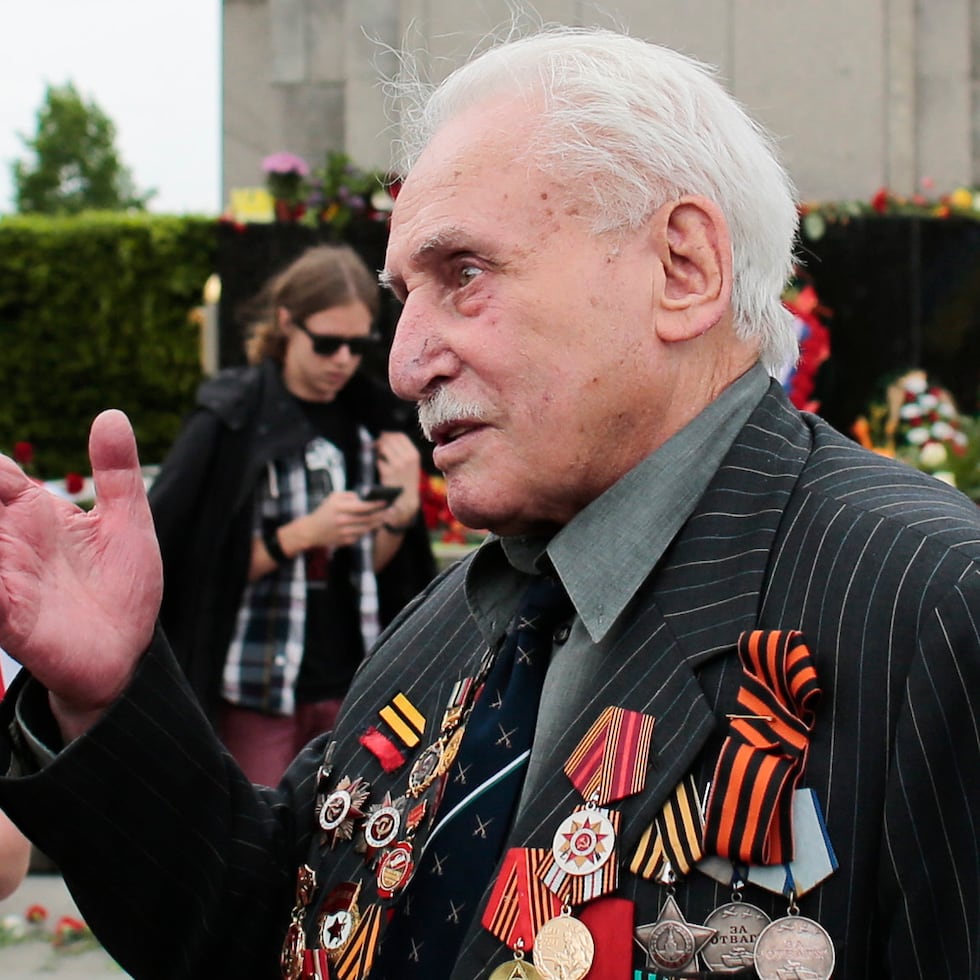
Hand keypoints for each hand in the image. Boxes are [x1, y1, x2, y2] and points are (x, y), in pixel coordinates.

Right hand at [0, 410, 161, 739]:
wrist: (128, 653)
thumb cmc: (121, 587)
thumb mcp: (127, 520)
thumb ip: (117, 471)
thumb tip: (113, 414)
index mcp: (33, 512)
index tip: (2, 470)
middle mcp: (9, 540)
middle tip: (1, 489)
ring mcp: (5, 576)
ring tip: (2, 526)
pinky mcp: (8, 616)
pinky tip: (3, 573)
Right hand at [298, 491, 389, 549]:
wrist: (311, 531)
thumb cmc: (324, 511)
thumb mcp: (334, 497)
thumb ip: (350, 495)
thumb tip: (365, 498)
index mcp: (340, 507)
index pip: (363, 506)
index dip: (376, 504)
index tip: (385, 501)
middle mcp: (342, 520)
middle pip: (368, 518)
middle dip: (380, 514)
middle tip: (390, 510)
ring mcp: (344, 532)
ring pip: (367, 528)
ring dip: (377, 523)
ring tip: (384, 517)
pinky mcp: (345, 541)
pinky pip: (361, 535)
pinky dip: (368, 530)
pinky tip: (373, 525)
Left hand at [374, 432, 420, 524]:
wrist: (406, 500)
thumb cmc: (405, 480)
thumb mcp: (410, 463)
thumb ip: (401, 450)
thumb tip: (383, 434)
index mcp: (414, 455)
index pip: (399, 436)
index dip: (389, 435)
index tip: (383, 438)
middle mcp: (408, 458)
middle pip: (390, 439)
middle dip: (381, 441)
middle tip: (376, 445)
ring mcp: (398, 465)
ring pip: (383, 447)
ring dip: (376, 449)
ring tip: (375, 454)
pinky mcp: (388, 473)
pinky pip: (378, 460)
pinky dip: (375, 461)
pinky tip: (378, 466)